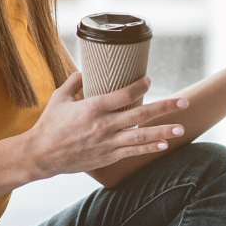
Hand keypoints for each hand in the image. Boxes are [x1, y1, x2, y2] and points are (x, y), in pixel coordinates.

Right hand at [22, 72, 189, 179]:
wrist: (41, 155)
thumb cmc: (50, 124)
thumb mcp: (59, 98)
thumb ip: (74, 82)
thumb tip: (85, 69)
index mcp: (93, 107)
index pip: (124, 94)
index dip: (140, 86)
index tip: (149, 80)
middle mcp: (103, 125)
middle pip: (140, 114)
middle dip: (165, 107)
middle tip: (185, 101)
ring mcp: (107, 142)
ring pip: (141, 136)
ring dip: (163, 132)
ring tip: (182, 128)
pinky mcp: (107, 156)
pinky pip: (132, 152)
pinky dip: (148, 149)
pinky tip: (163, 145)